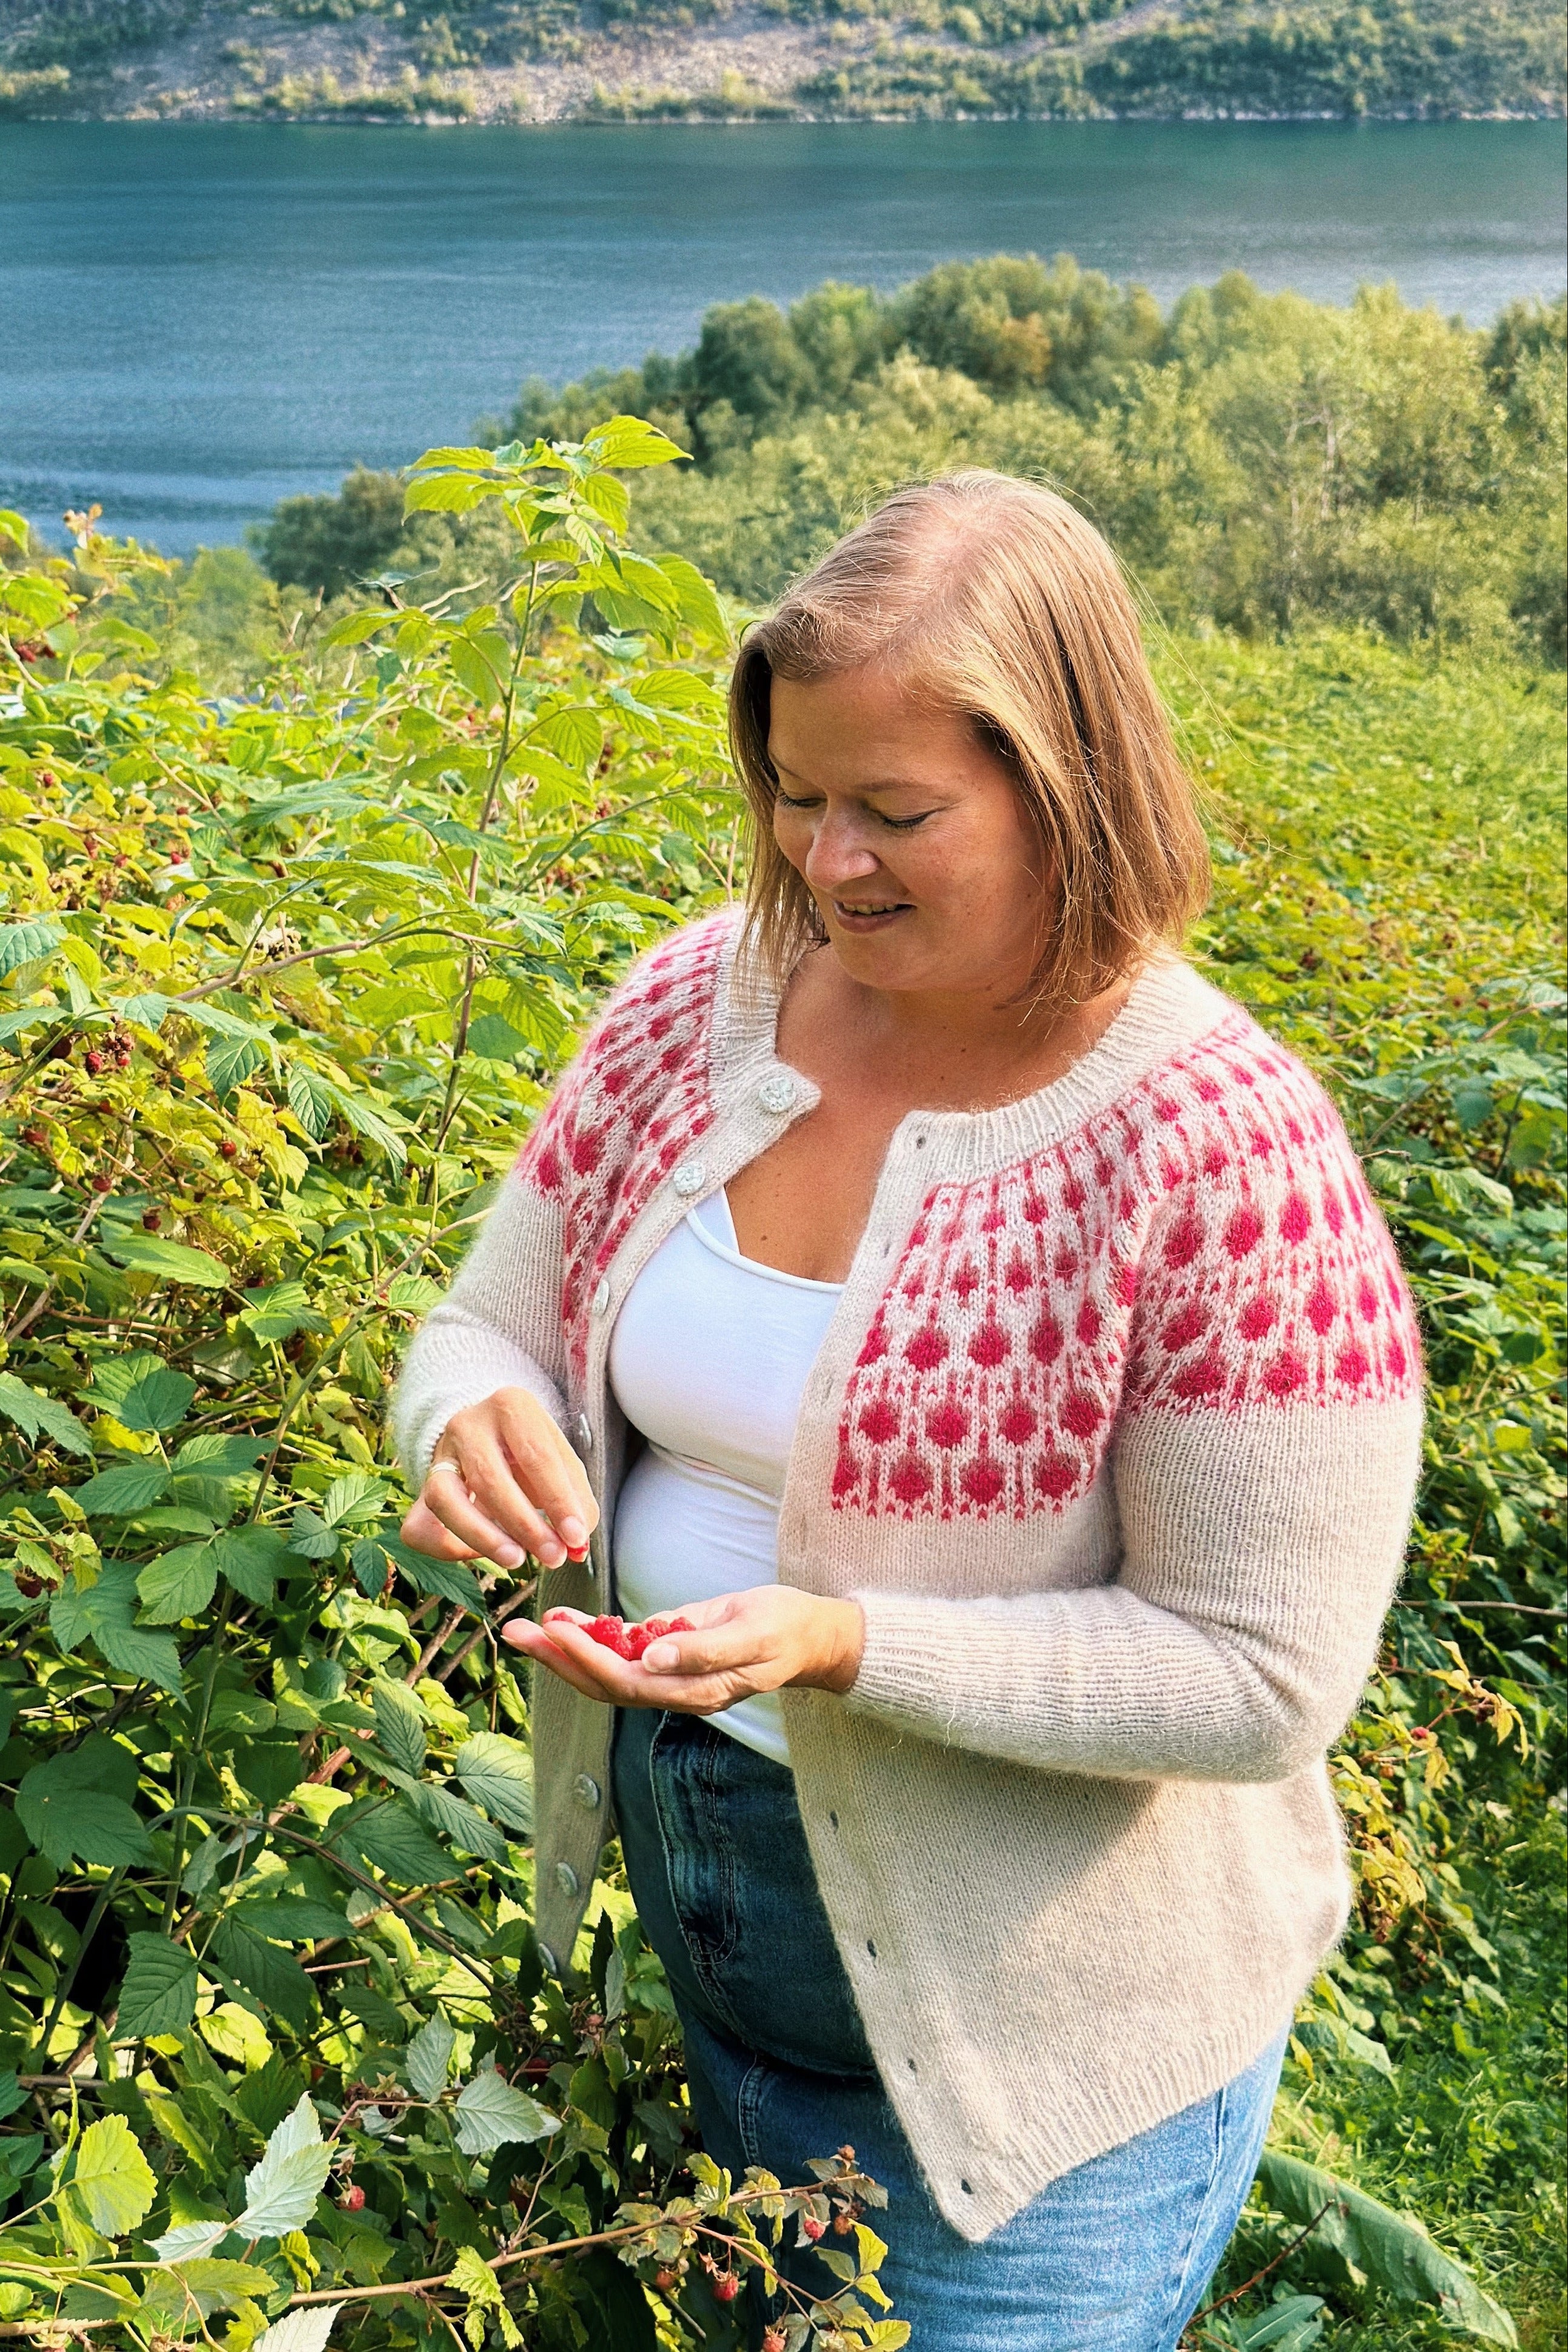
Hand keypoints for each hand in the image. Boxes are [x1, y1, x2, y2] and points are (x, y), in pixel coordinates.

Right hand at [399, 1387, 598, 1573]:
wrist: (488, 1433)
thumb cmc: (531, 1451)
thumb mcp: (560, 1461)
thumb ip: (575, 1498)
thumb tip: (576, 1544)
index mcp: (511, 1406)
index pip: (537, 1456)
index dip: (559, 1501)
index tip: (576, 1537)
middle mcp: (469, 1423)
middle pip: (490, 1478)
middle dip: (525, 1525)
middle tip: (553, 1556)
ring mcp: (440, 1454)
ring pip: (446, 1499)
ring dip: (485, 1538)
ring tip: (517, 1559)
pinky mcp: (423, 1486)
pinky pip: (420, 1525)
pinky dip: (448, 1547)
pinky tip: (481, 1554)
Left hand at [501, 1586, 864, 1713]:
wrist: (810, 1636)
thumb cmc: (784, 1629)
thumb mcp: (752, 1633)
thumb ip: (702, 1650)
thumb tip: (653, 1658)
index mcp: (692, 1690)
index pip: (625, 1681)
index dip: (587, 1659)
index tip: (556, 1629)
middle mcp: (673, 1691)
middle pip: (602, 1683)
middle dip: (557, 1659)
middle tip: (515, 1632)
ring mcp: (670, 1676)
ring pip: (605, 1672)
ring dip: (564, 1653)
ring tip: (526, 1629)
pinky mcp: (670, 1656)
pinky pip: (622, 1655)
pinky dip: (591, 1640)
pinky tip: (566, 1623)